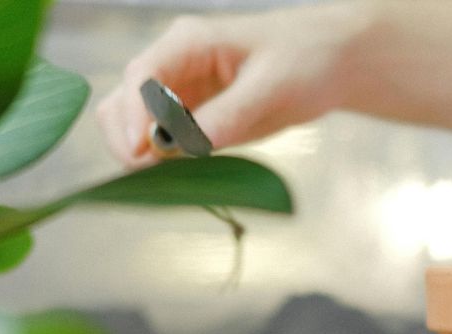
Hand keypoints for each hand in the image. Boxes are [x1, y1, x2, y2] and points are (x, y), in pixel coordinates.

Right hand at [95, 3, 372, 166]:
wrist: (330, 61)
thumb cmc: (306, 60)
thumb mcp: (272, 88)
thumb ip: (226, 116)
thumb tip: (180, 147)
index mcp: (187, 42)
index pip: (140, 78)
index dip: (133, 117)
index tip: (140, 154)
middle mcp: (172, 65)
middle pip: (121, 104)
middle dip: (128, 140)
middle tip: (152, 174)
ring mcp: (177, 93)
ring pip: (132, 126)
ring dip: (141, 154)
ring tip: (174, 174)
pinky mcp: (189, 118)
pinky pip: (160, 144)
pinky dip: (162, 162)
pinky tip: (184, 173)